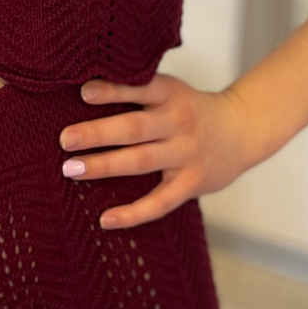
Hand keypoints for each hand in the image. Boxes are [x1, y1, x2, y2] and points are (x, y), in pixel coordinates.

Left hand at [57, 73, 254, 230]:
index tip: (83, 93)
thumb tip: (82, 91)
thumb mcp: (171, 90)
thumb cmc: (191, 109)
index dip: (113, 91)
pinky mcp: (191, 183)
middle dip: (98, 134)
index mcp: (171, 94)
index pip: (140, 89)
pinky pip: (159, 202)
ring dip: (104, 166)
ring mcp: (186, 154)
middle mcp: (179, 123)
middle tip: (65, 139)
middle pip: (135, 128)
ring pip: (141, 161)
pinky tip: (106, 219)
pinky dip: (133, 213)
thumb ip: (137, 90)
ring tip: (71, 169)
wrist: (242, 131)